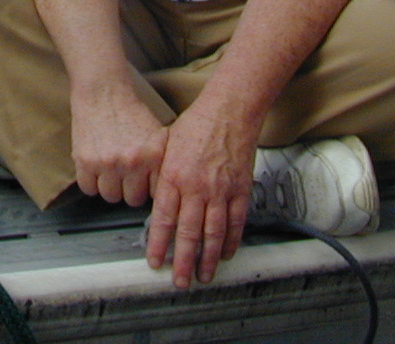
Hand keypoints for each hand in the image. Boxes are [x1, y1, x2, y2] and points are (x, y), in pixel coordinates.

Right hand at [69, 86, 167, 206]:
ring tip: (110, 172)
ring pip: (110, 196)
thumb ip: (160, 162)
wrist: (103, 91)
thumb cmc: (131, 111)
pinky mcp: (85, 160)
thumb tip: (162, 191)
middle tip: (125, 176)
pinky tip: (95, 170)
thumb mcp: (157, 134)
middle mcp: (132, 162)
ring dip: (110, 187)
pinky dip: (91, 182)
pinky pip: (88, 188)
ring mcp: (107, 163)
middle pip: (132, 199)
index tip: (144, 182)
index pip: (155, 193)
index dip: (148, 187)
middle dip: (129, 190)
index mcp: (153, 155)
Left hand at [143, 105, 256, 288]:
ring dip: (207, 259)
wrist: (228, 111)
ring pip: (212, 234)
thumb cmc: (196, 125)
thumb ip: (164, 178)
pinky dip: (230, 241)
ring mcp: (220, 191)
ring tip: (203, 276)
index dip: (158, 244)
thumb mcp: (167, 148)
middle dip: (182, 262)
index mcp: (173, 177)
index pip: (163, 219)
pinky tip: (224, 254)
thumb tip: (160, 203)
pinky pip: (235, 223)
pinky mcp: (240, 190)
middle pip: (188, 233)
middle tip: (179, 281)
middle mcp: (195, 188)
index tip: (154, 262)